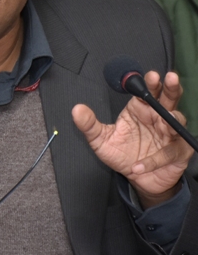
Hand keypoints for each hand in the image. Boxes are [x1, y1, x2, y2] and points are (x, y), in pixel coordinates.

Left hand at [72, 71, 193, 208]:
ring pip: (177, 122)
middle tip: (170, 78)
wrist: (137, 179)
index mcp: (140, 110)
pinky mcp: (178, 152)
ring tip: (166, 122)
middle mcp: (157, 118)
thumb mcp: (101, 140)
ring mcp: (171, 134)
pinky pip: (170, 152)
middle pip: (168, 98)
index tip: (150, 75)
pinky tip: (140, 165)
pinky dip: (155, 160)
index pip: (146, 92)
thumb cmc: (122, 154)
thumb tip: (77, 110)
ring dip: (172, 121)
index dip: (150, 83)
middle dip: (170, 88)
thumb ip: (89, 124)